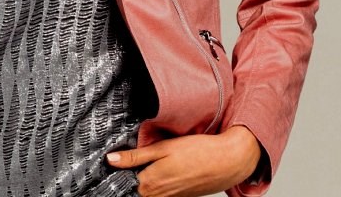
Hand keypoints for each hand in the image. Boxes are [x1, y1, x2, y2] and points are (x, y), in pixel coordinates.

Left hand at [106, 125, 262, 196]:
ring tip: (146, 166)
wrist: (228, 162)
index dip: (116, 173)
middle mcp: (158, 196)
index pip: (122, 183)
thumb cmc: (199, 151)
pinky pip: (161, 195)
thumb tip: (111, 160)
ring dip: (143, 183)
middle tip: (127, 163)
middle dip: (129, 178)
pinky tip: (163, 172)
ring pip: (147, 194)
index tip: (111, 164)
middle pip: (134, 191)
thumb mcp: (163, 148)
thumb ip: (135, 156)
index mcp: (150, 182)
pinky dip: (157, 186)